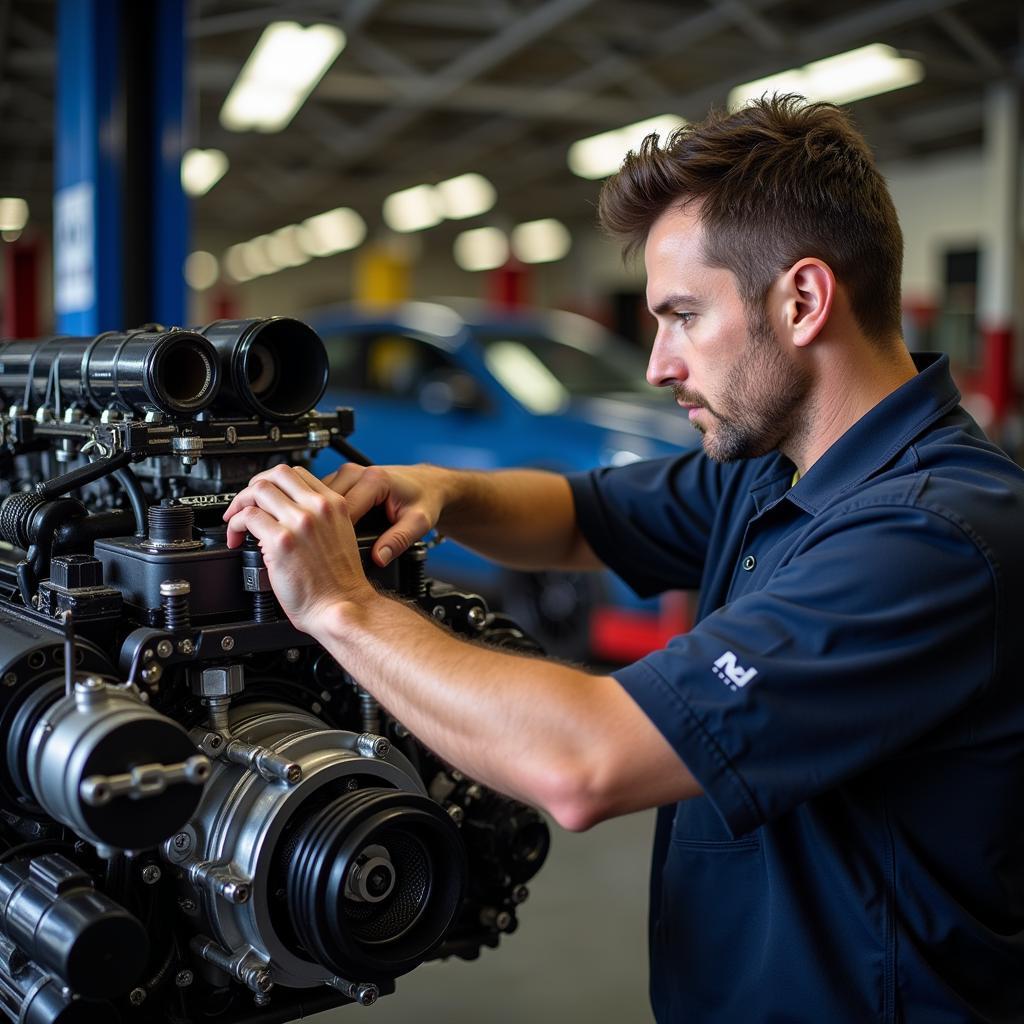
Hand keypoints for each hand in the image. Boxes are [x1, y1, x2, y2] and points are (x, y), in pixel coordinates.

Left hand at [222, 464, 376, 635]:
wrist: (341, 606)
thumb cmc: (339, 583)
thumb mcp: (340, 536)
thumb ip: (319, 519)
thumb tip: (287, 513)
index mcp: (334, 505)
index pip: (297, 474)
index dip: (274, 482)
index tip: (265, 496)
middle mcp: (317, 508)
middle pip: (276, 474)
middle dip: (254, 486)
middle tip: (246, 504)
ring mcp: (299, 522)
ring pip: (258, 490)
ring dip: (240, 503)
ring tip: (236, 521)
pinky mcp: (281, 540)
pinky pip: (248, 517)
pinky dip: (235, 524)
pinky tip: (237, 537)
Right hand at [321, 463, 447, 566]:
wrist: (427, 484)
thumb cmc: (424, 500)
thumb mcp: (418, 522)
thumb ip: (399, 540)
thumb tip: (379, 559)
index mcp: (374, 480)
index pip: (343, 510)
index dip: (335, 534)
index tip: (333, 554)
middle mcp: (356, 472)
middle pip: (324, 503)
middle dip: (322, 527)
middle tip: (322, 553)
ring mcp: (346, 473)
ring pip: (317, 498)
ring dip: (316, 519)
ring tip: (319, 544)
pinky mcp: (341, 479)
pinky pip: (321, 497)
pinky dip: (319, 513)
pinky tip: (322, 532)